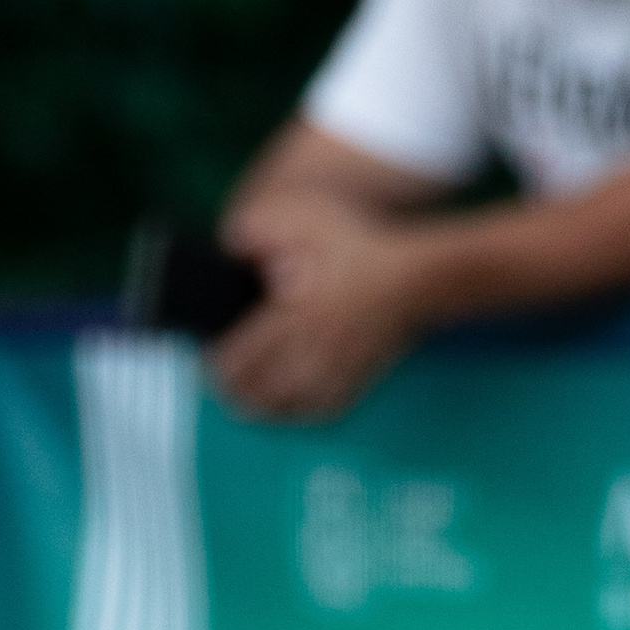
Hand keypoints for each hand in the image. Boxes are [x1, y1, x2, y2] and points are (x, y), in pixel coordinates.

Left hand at [206, 194, 429, 419]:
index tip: (208, 361)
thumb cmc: (362, 244)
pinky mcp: (359, 377)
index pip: (242, 356)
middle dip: (237, 392)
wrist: (420, 277)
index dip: (217, 365)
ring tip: (249, 403)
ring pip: (290, 406)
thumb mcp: (306, 216)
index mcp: (294, 315)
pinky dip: (302, 412)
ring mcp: (338, 369)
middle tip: (222, 386)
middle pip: (262, 391)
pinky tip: (292, 406)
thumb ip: (258, 227)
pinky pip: (323, 408)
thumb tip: (230, 245)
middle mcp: (314, 349)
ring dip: (265, 408)